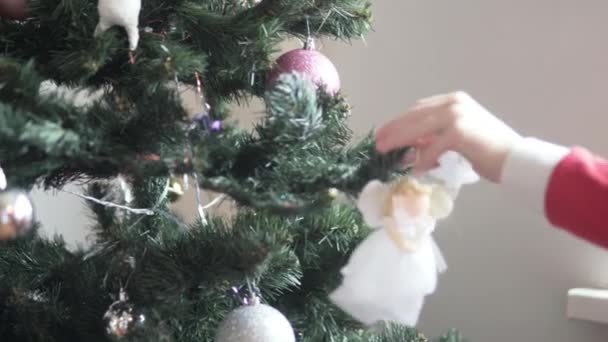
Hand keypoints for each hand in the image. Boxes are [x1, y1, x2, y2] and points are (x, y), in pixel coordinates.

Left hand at [375, 92, 521, 181]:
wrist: (517, 159)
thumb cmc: (490, 152)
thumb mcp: (457, 141)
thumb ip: (433, 140)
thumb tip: (407, 152)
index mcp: (454, 101)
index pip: (418, 109)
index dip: (399, 121)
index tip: (384, 132)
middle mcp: (454, 103)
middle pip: (414, 116)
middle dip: (393, 130)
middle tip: (377, 142)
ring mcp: (456, 116)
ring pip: (418, 130)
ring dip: (399, 142)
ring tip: (385, 153)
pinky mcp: (458, 132)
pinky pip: (432, 149)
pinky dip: (422, 161)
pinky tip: (415, 171)